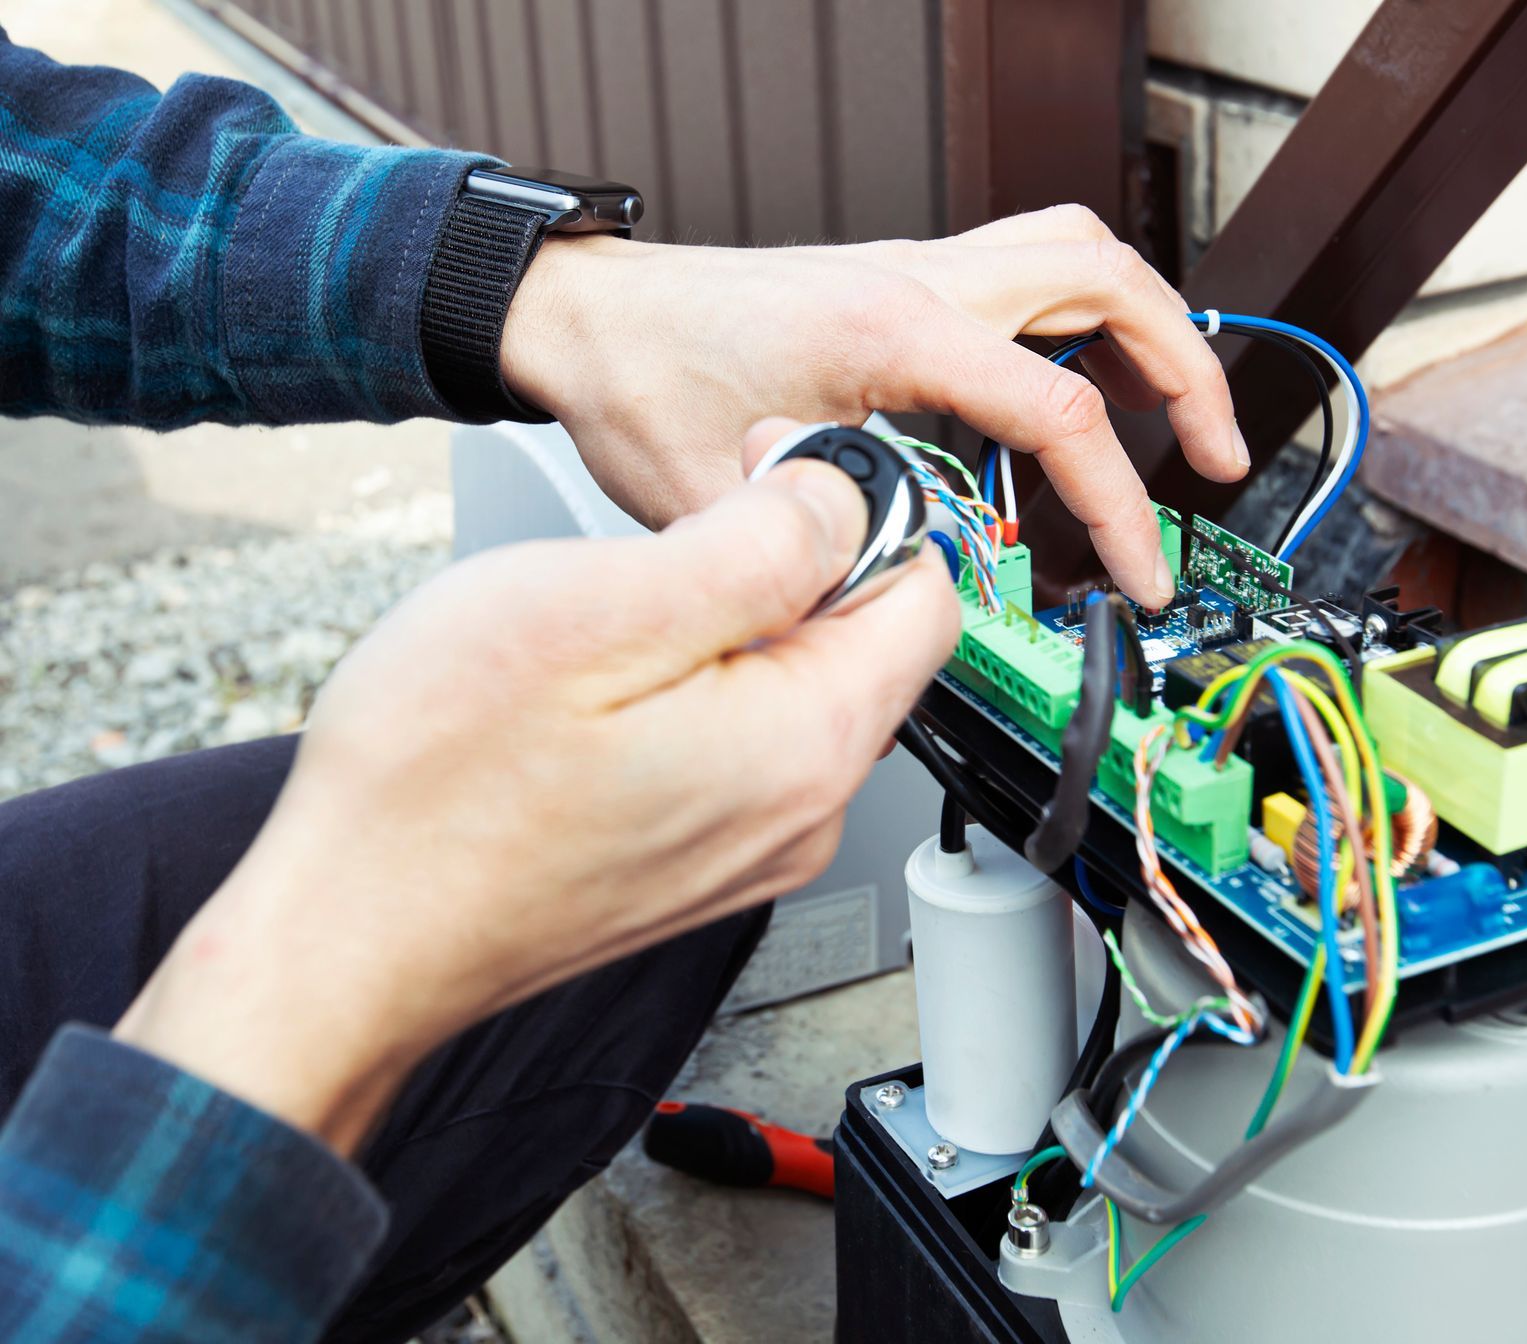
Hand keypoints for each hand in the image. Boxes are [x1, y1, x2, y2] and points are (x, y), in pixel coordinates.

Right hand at [115, 419, 958, 1154]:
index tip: (768, 474)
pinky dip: (703, 687)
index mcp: (807, 742)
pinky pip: (750, 743)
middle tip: (674, 538)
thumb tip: (845, 498)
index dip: (864, 507)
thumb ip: (757, 546)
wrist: (349, 937)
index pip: (926, 596)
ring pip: (803, 689)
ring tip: (623, 613)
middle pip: (869, 644)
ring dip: (738, 625)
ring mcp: (757, 848)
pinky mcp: (704, 861)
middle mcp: (806, 812)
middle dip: (797, 563)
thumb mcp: (601, 607)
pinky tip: (609, 683)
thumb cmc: (439, 783)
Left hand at [500, 205, 1244, 606]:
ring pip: (1080, 256)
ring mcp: (917, 270)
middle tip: (1215, 457)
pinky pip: (1030, 271)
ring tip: (1175, 411)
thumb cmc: (642, 379)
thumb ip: (824, 561)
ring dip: (1148, 326)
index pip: (1058, 415)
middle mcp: (922, 280)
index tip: (1141, 572)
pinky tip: (1077, 386)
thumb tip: (900, 615)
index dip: (1118, 508)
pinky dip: (1085, 319)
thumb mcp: (725, 500)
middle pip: (1112, 284)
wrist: (587, 316)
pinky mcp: (903, 283)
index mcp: (895, 330)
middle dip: (1189, 371)